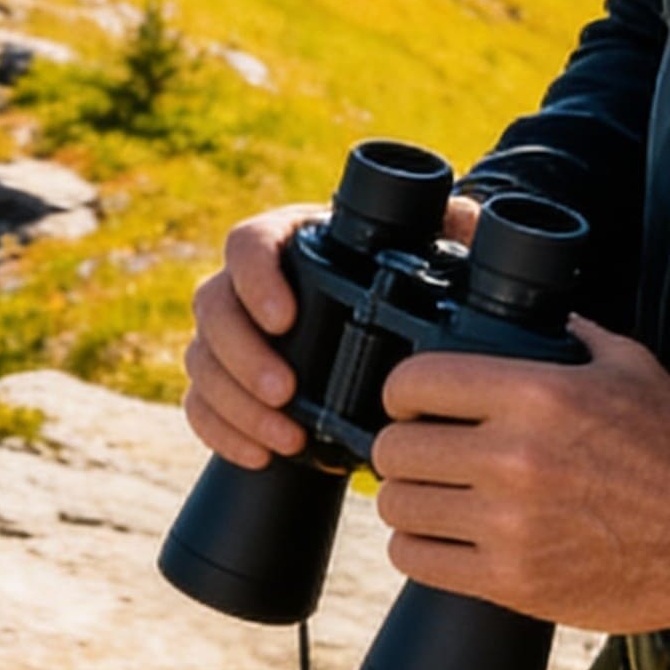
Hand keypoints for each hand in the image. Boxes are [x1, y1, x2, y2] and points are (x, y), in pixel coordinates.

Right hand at [181, 192, 480, 468]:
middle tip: (286, 392)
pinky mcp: (224, 379)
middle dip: (242, 355)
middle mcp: (246, 283)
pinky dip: (221, 431)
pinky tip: (258, 454)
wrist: (380, 327)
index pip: (247, 244)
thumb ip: (448, 226)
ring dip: (234, 403)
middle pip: (213, 306)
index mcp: (286, 240)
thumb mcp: (426, 249)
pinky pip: (198, 404)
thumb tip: (471, 215)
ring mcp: (229, 334)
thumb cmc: (399, 278)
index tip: (284, 318)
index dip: (255, 279)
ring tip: (285, 439)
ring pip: (200, 359)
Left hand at [366, 319, 669, 632]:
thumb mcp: (627, 364)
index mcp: (536, 394)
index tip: (411, 402)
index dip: (401, 391)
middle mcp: (514, 458)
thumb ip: (568, 333)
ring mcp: (511, 525)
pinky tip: (443, 538)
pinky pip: (418, 561)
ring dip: (408, 499)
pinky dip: (419, 549)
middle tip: (422, 451)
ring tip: (432, 496)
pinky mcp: (514, 582)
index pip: (414, 381)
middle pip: (395, 449)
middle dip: (402, 447)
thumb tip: (529, 314)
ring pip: (399, 507)